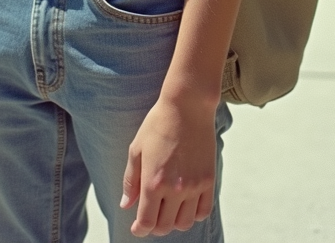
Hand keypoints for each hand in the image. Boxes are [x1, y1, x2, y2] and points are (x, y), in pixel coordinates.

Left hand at [120, 94, 217, 236]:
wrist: (187, 106)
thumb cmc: (158, 123)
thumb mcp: (137, 149)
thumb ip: (131, 180)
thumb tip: (126, 205)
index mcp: (153, 182)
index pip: (147, 222)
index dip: (140, 229)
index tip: (137, 227)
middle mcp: (174, 188)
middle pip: (165, 226)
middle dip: (155, 226)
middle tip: (151, 218)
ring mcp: (194, 185)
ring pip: (185, 223)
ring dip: (174, 222)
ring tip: (168, 210)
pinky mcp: (208, 180)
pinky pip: (203, 211)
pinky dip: (193, 214)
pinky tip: (185, 204)